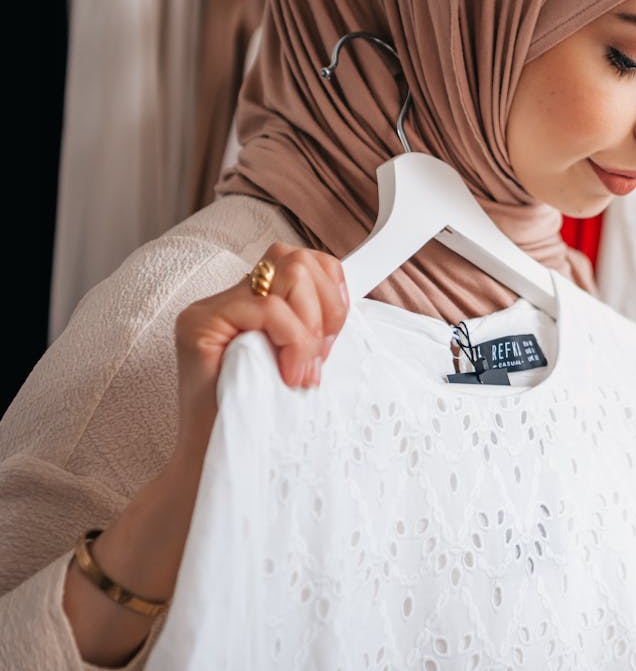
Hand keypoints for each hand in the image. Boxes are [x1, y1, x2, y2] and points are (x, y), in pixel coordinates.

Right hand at [172, 242, 348, 464]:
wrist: (225, 467)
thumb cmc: (267, 422)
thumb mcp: (303, 363)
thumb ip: (313, 328)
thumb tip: (346, 299)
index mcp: (253, 305)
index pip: (303, 260)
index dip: (333, 288)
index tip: (336, 334)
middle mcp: (228, 299)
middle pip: (298, 259)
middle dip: (326, 307)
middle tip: (319, 357)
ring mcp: (210, 309)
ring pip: (288, 275)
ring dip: (310, 327)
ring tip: (302, 370)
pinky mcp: (199, 325)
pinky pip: (269, 309)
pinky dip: (293, 341)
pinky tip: (289, 375)